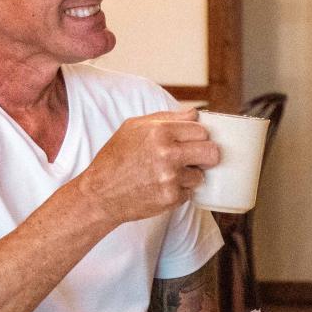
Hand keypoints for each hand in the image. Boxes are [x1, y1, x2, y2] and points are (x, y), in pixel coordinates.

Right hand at [77, 110, 223, 225]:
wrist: (100, 193)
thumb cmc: (115, 158)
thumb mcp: (134, 127)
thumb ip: (167, 118)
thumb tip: (195, 114)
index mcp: (160, 132)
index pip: (201, 131)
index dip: (198, 136)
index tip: (191, 141)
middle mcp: (168, 154)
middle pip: (212, 152)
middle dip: (206, 155)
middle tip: (195, 158)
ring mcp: (171, 178)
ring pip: (201, 175)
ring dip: (190, 175)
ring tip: (169, 174)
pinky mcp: (171, 198)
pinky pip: (189, 192)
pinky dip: (180, 190)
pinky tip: (161, 186)